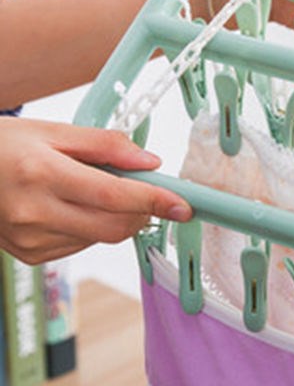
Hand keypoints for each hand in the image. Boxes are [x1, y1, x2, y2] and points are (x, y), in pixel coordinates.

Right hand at [0, 117, 191, 263]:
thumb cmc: (3, 145)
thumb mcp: (54, 131)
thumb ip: (107, 145)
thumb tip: (149, 162)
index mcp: (42, 174)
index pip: (113, 196)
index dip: (154, 200)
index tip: (183, 204)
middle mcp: (34, 213)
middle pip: (113, 226)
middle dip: (143, 211)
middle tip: (150, 189)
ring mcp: (29, 240)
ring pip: (100, 237)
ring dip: (118, 217)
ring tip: (97, 187)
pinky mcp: (29, 255)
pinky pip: (80, 243)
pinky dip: (93, 225)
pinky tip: (76, 204)